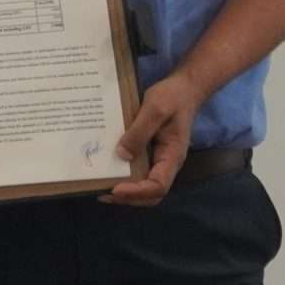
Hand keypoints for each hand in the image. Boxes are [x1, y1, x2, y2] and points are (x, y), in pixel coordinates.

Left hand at [103, 74, 201, 205]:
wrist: (184, 87)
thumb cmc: (173, 97)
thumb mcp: (155, 109)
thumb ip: (139, 132)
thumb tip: (121, 156)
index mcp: (172, 156)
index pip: (158, 186)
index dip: (137, 192)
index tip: (115, 189)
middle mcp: (166, 163)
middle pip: (151, 193)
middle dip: (128, 197)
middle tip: (101, 193)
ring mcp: (158, 159)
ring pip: (144, 184)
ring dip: (124, 190)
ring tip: (100, 186)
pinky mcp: (149, 151)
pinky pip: (137, 169)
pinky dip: (123, 175)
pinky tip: (106, 169)